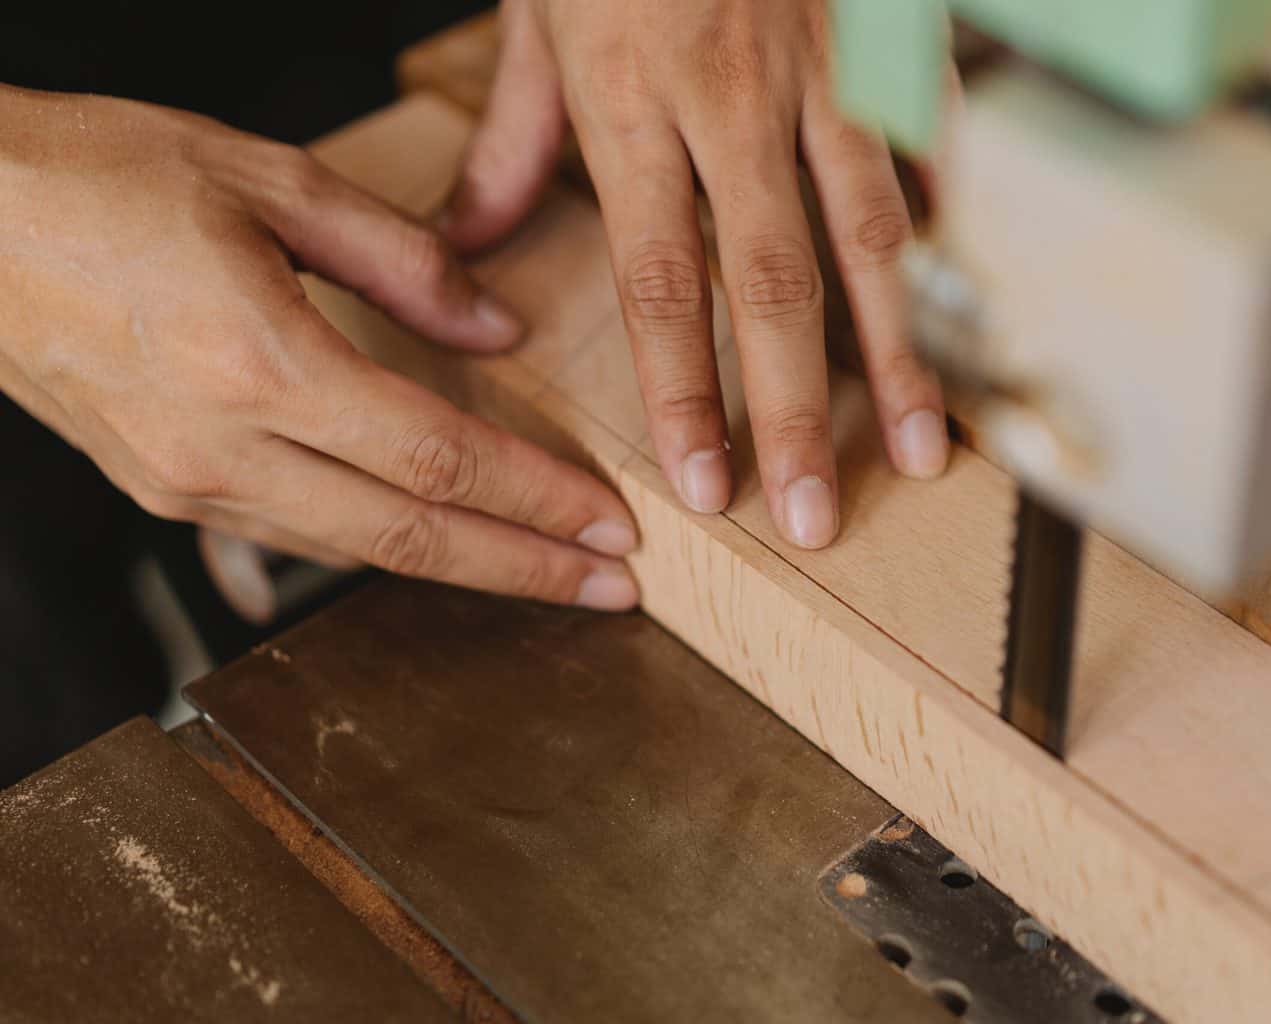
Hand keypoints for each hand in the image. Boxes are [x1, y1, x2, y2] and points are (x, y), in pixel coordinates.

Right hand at [0, 86, 638, 610]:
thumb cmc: (92, 177)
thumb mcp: (265, 179)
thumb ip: (400, 258)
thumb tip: (497, 324)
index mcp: (259, 361)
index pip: (440, 461)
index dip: (539, 501)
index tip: (611, 528)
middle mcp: (221, 445)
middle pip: (410, 538)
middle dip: (527, 569)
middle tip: (616, 590)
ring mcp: (184, 481)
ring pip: (355, 552)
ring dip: (463, 569)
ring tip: (545, 573)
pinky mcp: (160, 489)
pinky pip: (296, 535)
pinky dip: (381, 548)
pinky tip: (434, 546)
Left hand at [440, 0, 951, 548]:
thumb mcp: (534, 15)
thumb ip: (510, 141)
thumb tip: (468, 244)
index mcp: (633, 101)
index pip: (658, 280)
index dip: (682, 391)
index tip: (701, 482)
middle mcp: (731, 102)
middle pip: (772, 284)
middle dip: (796, 411)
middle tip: (812, 511)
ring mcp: (820, 73)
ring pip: (870, 237)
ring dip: (895, 355)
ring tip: (917, 449)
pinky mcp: (880, 45)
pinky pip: (920, 154)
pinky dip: (945, 242)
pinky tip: (963, 320)